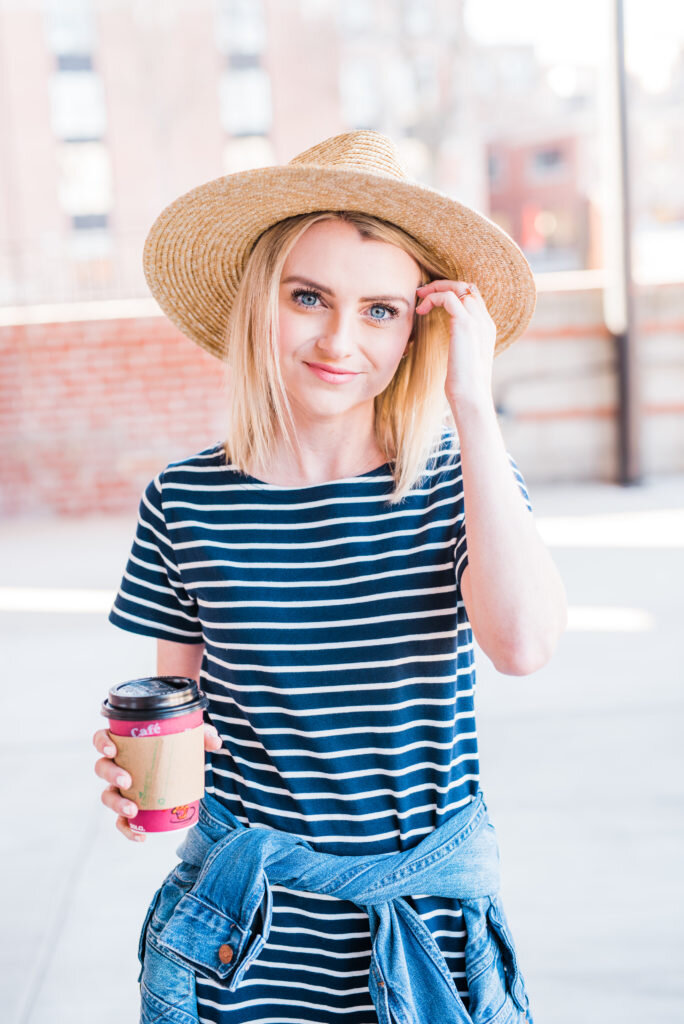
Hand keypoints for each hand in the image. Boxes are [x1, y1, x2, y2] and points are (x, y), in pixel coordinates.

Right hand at [92, 723, 222, 841]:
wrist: (182, 772)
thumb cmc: (177, 750)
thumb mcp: (189, 739)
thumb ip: (202, 735)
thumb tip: (215, 741)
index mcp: (126, 744)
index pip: (102, 739)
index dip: (102, 743)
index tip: (112, 749)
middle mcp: (118, 766)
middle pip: (102, 768)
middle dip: (111, 775)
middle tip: (128, 781)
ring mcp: (120, 789)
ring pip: (107, 796)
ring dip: (117, 804)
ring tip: (133, 810)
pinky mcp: (130, 808)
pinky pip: (121, 822)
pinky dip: (129, 830)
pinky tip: (142, 835)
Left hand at [415, 280, 495, 406]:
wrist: (471, 396)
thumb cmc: (463, 384)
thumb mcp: (461, 358)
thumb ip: (458, 344)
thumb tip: (443, 340)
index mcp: (486, 328)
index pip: (473, 297)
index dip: (452, 292)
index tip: (431, 299)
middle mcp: (485, 321)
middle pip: (467, 286)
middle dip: (443, 285)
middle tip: (422, 292)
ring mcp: (477, 321)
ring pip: (458, 287)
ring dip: (436, 288)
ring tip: (420, 298)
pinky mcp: (465, 324)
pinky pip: (448, 297)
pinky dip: (433, 298)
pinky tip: (421, 310)